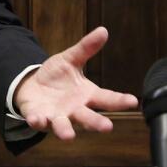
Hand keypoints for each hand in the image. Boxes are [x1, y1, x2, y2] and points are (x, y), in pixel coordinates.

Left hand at [13, 27, 138, 139]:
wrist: (33, 86)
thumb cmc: (56, 76)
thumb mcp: (71, 59)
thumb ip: (86, 48)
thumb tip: (103, 30)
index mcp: (86, 95)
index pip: (106, 98)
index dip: (120, 100)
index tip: (133, 101)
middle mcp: (75, 109)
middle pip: (88, 118)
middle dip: (96, 123)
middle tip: (107, 127)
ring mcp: (57, 116)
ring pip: (64, 126)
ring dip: (65, 130)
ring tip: (69, 135)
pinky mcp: (39, 118)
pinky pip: (38, 121)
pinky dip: (37, 121)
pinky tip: (37, 119)